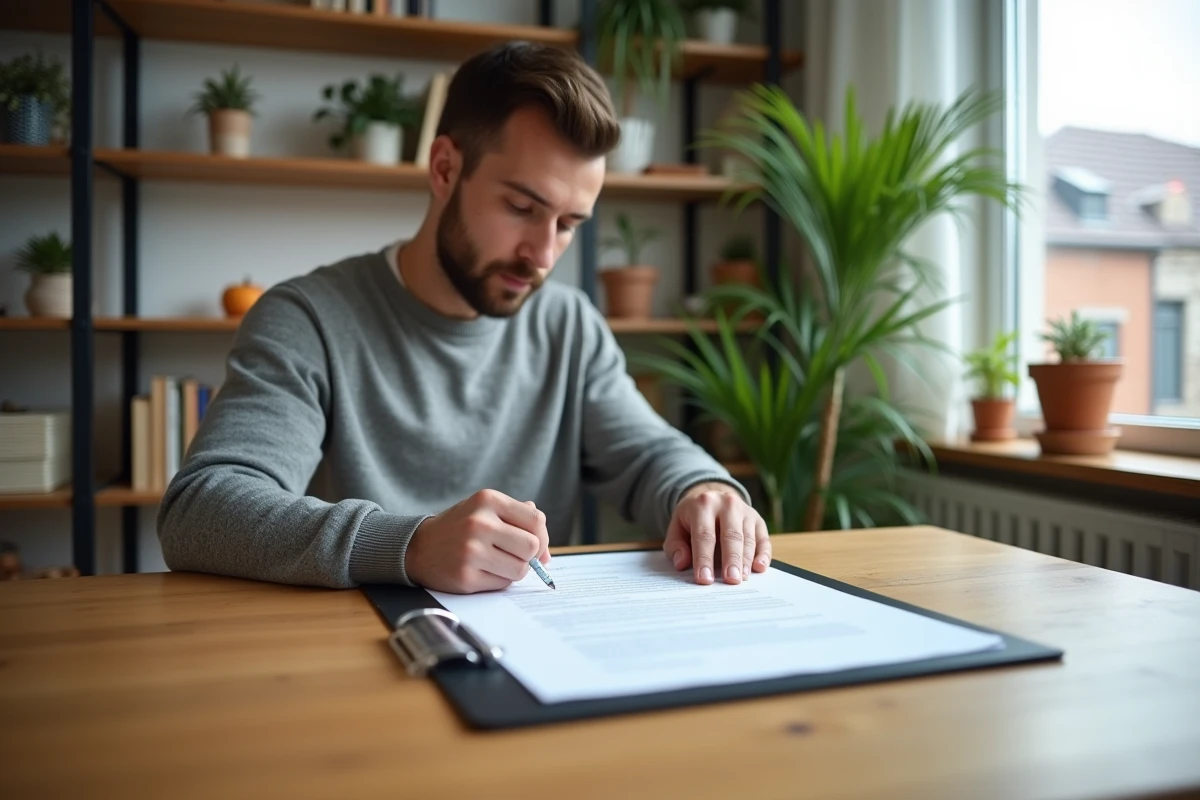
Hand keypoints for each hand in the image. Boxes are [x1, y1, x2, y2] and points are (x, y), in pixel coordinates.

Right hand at [406, 489, 549, 593]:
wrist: (417, 547)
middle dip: (529, 556)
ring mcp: (471, 551)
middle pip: (532, 546)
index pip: (536, 520)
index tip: (538, 547)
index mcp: (488, 500)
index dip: (543, 537)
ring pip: (520, 569)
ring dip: (514, 570)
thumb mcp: (485, 509)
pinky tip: (482, 571)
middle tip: (515, 556)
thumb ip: (517, 517)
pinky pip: (502, 584)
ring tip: (497, 563)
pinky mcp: (466, 576)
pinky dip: (499, 581)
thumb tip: (544, 546)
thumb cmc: (459, 527)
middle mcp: (480, 523)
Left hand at [664, 482, 770, 585]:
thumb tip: (682, 563)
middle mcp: (727, 504)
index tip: (704, 579)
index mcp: (703, 504)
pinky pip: (763, 539)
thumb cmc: (692, 520)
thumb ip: (675, 546)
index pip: (704, 535)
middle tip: (730, 580)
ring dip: (745, 560)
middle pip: (731, 535)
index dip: (704, 559)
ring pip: (748, 538)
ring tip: (741, 579)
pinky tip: (759, 567)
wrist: (712, 499)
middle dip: (731, 560)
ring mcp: (745, 511)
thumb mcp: (676, 528)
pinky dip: (763, 555)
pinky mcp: (758, 520)